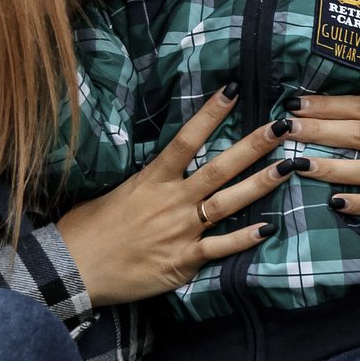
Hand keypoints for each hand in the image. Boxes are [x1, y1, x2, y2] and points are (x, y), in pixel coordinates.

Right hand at [55, 86, 291, 306]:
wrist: (73, 269)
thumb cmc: (85, 229)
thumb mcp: (112, 193)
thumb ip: (143, 183)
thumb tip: (162, 170)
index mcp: (151, 180)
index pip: (185, 140)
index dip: (210, 114)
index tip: (233, 91)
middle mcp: (171, 201)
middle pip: (218, 167)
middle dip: (252, 146)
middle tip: (281, 128)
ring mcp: (180, 230)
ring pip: (228, 203)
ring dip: (259, 184)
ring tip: (287, 166)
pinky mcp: (183, 260)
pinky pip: (220, 248)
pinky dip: (244, 239)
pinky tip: (269, 228)